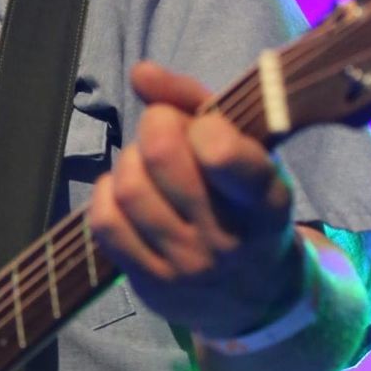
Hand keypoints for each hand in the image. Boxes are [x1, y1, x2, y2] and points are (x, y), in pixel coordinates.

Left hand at [89, 60, 299, 337]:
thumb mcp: (247, 153)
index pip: (227, 159)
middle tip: (165, 131)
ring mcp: (186, 267)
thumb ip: (197, 104)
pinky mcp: (151, 285)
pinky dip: (107, 195)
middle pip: (163, 157)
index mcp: (265, 201)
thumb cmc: (246, 205)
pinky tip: (126, 192)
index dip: (204, 127)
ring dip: (129, 161)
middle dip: (156, 126)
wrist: (257, 297)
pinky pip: (105, 224)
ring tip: (146, 165)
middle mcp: (227, 239)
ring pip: (130, 189)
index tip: (206, 127)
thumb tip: (141, 73)